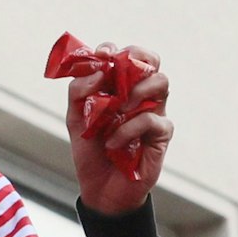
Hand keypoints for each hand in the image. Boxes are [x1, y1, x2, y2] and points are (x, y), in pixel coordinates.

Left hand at [68, 43, 172, 215]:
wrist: (99, 186)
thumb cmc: (90, 148)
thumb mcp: (75, 117)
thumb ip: (80, 91)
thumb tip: (98, 70)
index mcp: (120, 87)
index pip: (127, 55)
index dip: (117, 50)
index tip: (101, 55)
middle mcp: (140, 95)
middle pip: (152, 61)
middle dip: (135, 60)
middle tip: (116, 74)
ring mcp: (154, 112)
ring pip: (160, 83)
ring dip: (134, 91)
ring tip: (114, 110)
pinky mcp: (161, 134)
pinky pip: (151, 120)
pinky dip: (127, 129)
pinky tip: (112, 142)